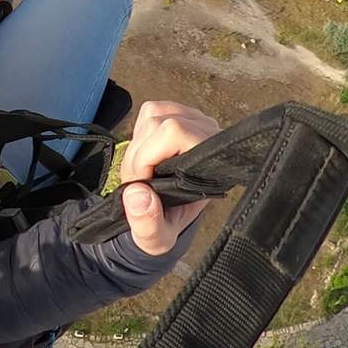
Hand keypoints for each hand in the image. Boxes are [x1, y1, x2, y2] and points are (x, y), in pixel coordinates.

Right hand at [120, 102, 219, 255]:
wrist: (168, 218)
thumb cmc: (166, 225)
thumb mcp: (156, 238)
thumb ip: (147, 223)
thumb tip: (137, 193)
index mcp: (211, 163)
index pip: (173, 132)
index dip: (147, 156)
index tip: (142, 184)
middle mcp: (209, 135)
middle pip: (158, 123)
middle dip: (137, 155)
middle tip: (137, 183)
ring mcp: (197, 121)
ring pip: (153, 114)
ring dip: (137, 144)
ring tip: (141, 171)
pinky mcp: (182, 114)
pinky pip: (152, 110)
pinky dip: (140, 133)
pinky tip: (146, 154)